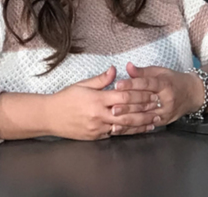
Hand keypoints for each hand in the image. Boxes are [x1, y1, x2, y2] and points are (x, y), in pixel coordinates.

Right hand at [46, 66, 161, 139]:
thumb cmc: (65, 99)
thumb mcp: (82, 84)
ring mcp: (97, 128)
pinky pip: (115, 134)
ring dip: (141, 124)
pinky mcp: (96, 137)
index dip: (139, 95)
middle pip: (127, 113)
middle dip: (145, 110)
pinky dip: (128, 131)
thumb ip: (101, 79)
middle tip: (159, 107)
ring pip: (124, 126)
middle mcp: (99, 115)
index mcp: (97, 100)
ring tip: (154, 121)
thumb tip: (115, 70)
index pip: (124, 97)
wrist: (49, 117)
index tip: (152, 93)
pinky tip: (138, 130)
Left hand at [110, 63, 203, 132]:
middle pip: (144, 101)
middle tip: (111, 105)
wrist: (192, 94)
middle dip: (127, 104)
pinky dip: (132, 127)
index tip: (117, 84)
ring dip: (128, 118)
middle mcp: (166, 99)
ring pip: (144, 116)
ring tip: (113, 118)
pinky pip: (146, 125)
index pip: (147, 84)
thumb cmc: (174, 81)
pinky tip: (121, 128)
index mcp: (165, 84)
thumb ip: (143, 71)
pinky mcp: (163, 122)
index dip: (132, 84)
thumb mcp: (161, 72)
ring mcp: (165, 112)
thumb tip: (128, 66)